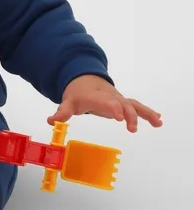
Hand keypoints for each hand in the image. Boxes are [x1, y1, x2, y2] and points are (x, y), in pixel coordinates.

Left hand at [47, 74, 161, 132]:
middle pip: (122, 103)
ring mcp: (118, 99)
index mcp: (96, 96)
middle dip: (129, 114)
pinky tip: (158, 120)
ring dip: (145, 113)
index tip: (118, 117)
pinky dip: (148, 112)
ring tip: (158, 122)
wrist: (85, 81)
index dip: (112, 108)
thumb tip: (50, 121)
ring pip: (133, 104)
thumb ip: (62, 113)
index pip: (105, 102)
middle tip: (132, 128)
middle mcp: (110, 96)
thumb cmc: (78, 94)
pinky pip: (137, 106)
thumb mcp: (68, 102)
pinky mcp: (123, 102)